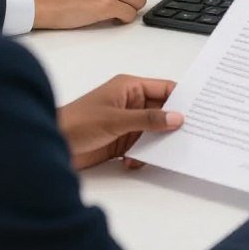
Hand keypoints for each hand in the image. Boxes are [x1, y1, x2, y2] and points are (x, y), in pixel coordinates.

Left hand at [57, 75, 182, 170]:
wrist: (49, 144)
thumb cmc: (77, 122)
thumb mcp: (116, 119)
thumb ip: (148, 119)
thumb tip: (177, 118)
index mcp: (130, 87)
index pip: (164, 88)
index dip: (181, 98)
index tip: (199, 110)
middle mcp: (130, 103)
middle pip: (161, 111)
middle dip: (172, 123)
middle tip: (190, 135)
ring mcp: (126, 123)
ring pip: (153, 131)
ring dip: (156, 142)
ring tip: (163, 152)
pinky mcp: (119, 141)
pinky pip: (141, 146)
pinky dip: (142, 155)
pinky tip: (133, 161)